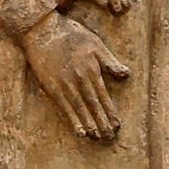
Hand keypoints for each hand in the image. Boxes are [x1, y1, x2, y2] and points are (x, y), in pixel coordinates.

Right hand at [22, 13, 128, 141]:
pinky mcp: (52, 88)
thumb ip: (110, 61)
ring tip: (97, 138)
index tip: (117, 125)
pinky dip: (73, 121)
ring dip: (90, 125)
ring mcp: (65, 85)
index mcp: (92, 70)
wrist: (42, 30)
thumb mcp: (95, 43)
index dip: (111, 112)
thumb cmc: (70, 34)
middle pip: (94, 106)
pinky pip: (65, 108)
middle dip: (103, 123)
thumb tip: (126, 75)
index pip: (104, 96)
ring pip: (81, 110)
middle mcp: (80, 80)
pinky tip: (79, 131)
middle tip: (110, 137)